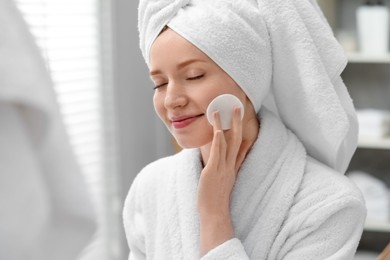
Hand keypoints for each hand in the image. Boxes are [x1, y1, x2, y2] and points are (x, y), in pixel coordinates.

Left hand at [197, 106, 245, 255]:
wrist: (214, 214)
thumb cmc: (214, 198)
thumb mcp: (222, 181)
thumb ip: (223, 169)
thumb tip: (218, 161)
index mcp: (232, 167)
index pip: (239, 145)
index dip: (241, 131)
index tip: (242, 118)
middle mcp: (230, 165)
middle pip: (237, 139)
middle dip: (237, 122)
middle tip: (238, 107)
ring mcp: (223, 168)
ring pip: (227, 142)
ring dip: (226, 125)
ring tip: (224, 110)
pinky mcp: (213, 172)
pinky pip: (217, 153)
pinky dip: (218, 141)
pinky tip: (219, 129)